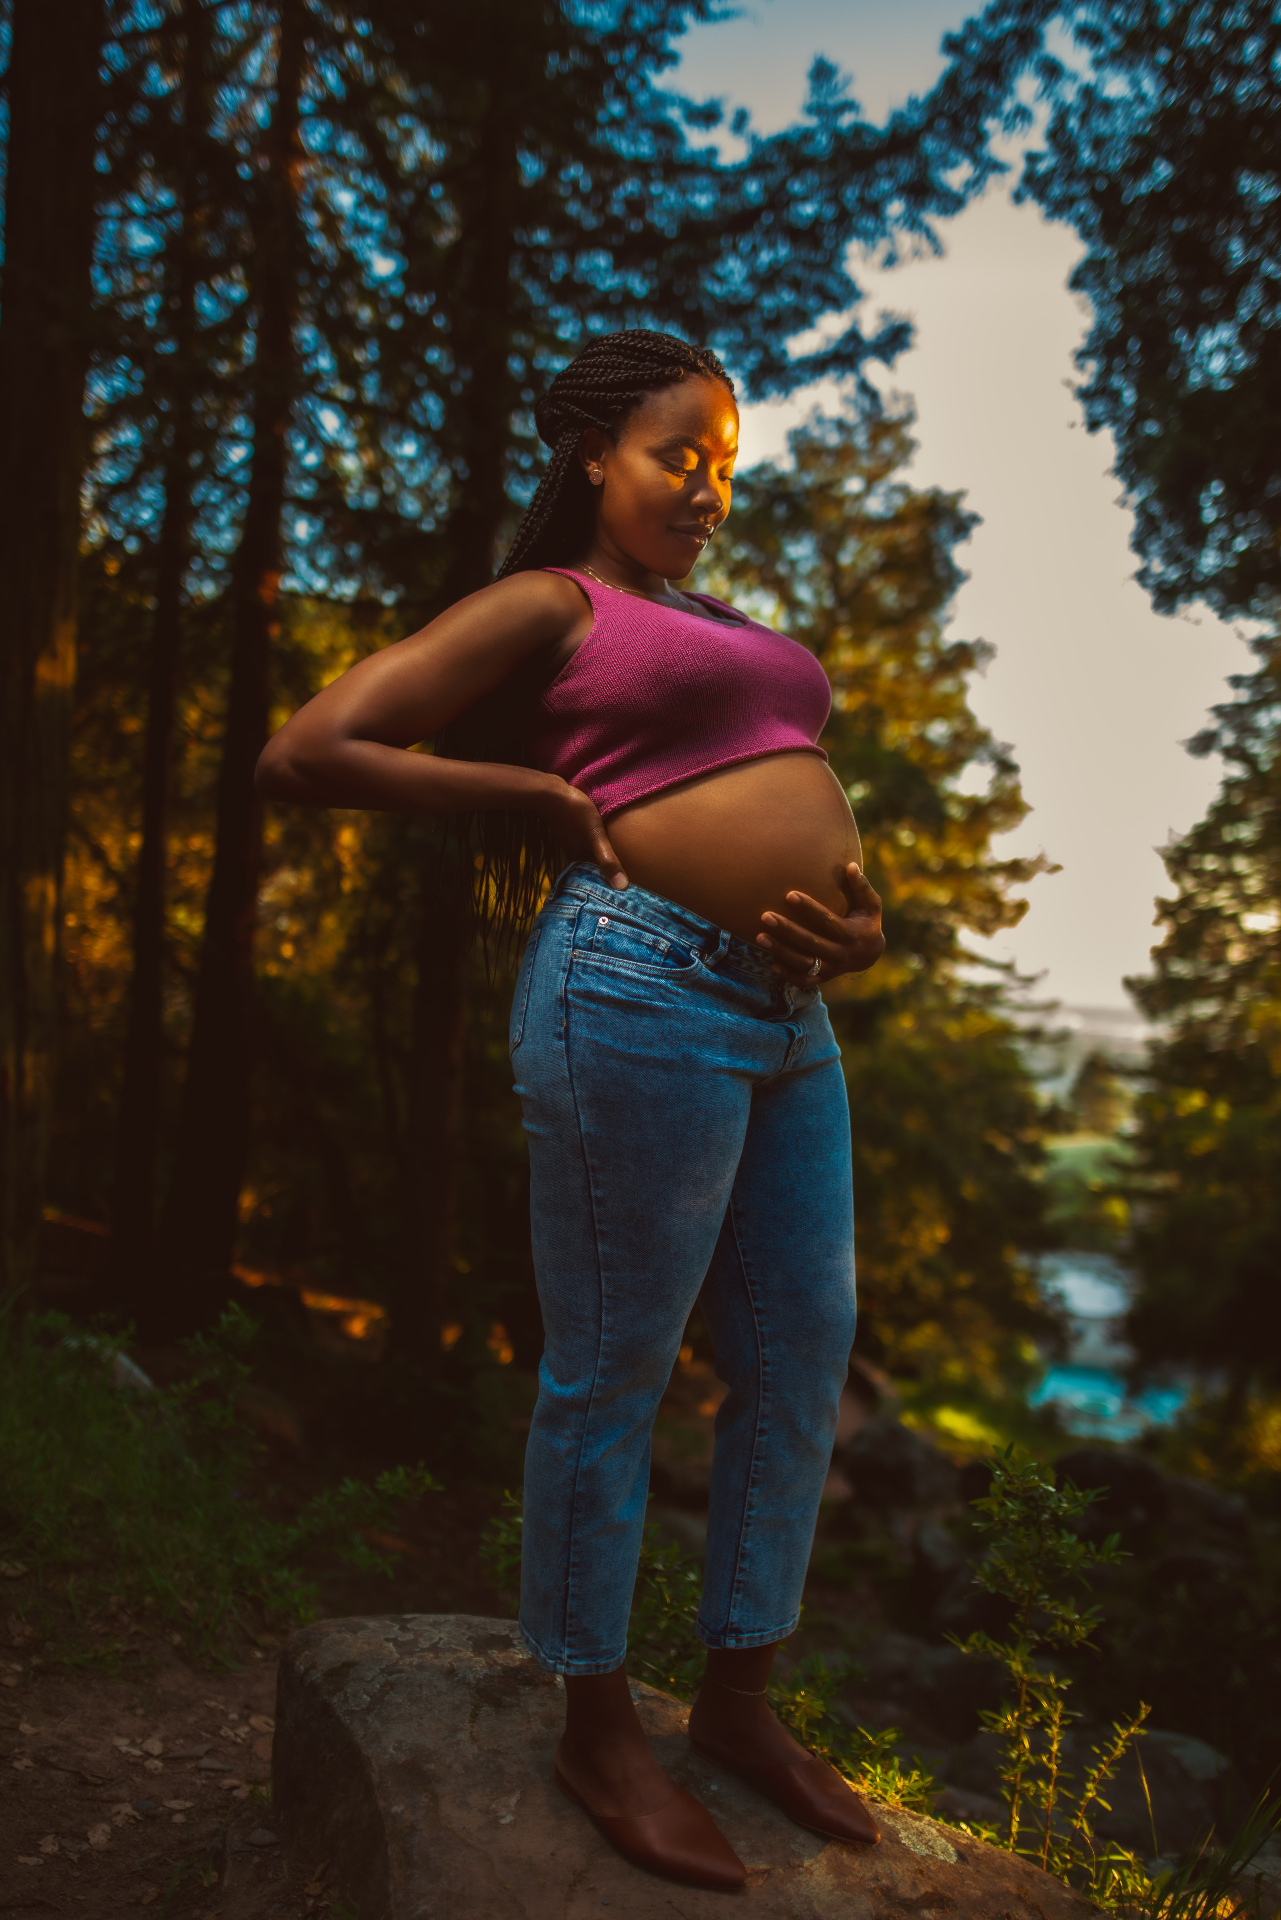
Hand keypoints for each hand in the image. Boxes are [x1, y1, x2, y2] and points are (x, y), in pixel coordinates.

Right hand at [537, 778, 627, 888]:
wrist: (551, 792)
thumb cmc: (575, 813)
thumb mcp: (595, 837)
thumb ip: (607, 860)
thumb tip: (622, 887)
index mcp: (579, 862)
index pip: (599, 881)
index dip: (613, 888)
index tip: (630, 897)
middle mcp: (575, 857)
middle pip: (595, 872)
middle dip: (610, 879)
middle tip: (631, 892)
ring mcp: (574, 845)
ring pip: (592, 860)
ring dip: (605, 866)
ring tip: (625, 874)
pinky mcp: (575, 835)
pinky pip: (589, 849)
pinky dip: (599, 853)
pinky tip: (609, 851)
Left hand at [756, 863, 883, 983]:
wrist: (871, 955)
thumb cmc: (867, 922)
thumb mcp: (871, 906)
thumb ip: (862, 887)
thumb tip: (851, 865)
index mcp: (851, 934)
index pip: (827, 920)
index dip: (809, 908)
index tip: (789, 894)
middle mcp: (840, 953)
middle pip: (810, 942)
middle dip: (787, 929)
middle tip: (766, 916)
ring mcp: (831, 968)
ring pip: (803, 962)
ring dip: (780, 951)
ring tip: (759, 937)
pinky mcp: (824, 978)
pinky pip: (804, 980)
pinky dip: (788, 974)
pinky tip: (771, 962)